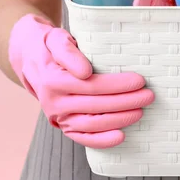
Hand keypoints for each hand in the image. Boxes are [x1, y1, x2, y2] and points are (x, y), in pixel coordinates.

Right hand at [8, 14, 154, 148]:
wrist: (31, 59)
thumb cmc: (50, 46)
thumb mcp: (56, 38)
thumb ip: (69, 52)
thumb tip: (84, 72)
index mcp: (53, 79)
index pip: (92, 85)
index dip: (118, 85)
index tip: (139, 81)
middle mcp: (54, 101)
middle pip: (96, 105)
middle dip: (126, 102)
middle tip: (149, 96)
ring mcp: (57, 116)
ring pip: (92, 124)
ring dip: (119, 120)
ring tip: (140, 111)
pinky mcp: (62, 125)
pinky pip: (82, 137)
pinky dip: (102, 140)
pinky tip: (121, 136)